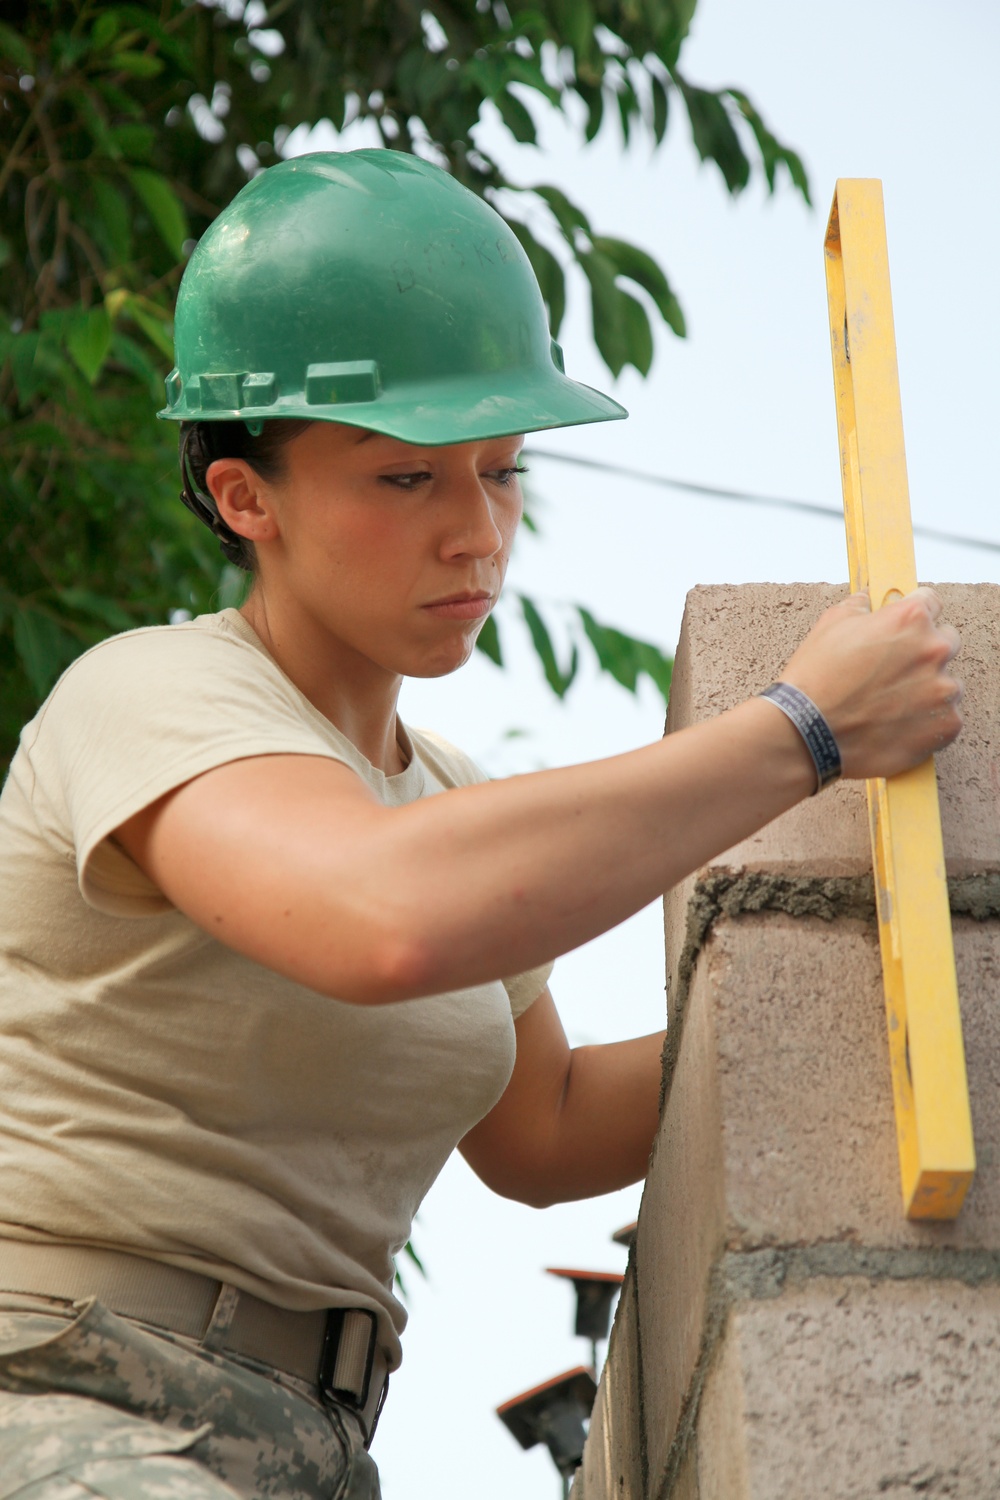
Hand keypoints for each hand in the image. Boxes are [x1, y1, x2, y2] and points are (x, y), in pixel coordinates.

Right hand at [779, 587, 961, 779]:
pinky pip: (946, 719)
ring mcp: (943, 691)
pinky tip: (896, 724)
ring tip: (889, 704)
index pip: (930, 603)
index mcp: (910, 619)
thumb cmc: (815, 679)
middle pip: (946, 641)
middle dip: (923, 652)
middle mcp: (933, 651)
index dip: (912, 616)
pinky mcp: (945, 726)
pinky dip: (927, 722)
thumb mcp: (830, 625)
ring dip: (926, 689)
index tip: (903, 628)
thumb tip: (867, 600)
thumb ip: (859, 606)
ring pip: (946, 684)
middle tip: (892, 670)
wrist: (806, 733)